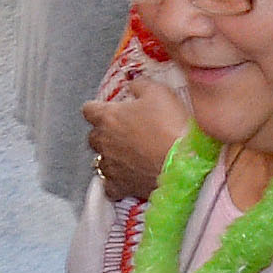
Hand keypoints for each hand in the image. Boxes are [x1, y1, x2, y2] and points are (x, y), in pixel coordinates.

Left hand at [83, 63, 184, 205]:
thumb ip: (139, 85)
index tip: (109, 109)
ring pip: (99, 161)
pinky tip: (126, 178)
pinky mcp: (120, 187)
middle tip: (123, 131)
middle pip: (93, 136)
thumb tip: (131, 86)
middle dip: (104, 133)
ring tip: (127, 156)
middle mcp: (103, 142)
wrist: (184, 163)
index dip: (98, 108)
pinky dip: (115, 183)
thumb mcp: (157, 92)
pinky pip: (109, 186)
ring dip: (109, 157)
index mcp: (107, 117)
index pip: (88, 109)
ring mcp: (110, 166)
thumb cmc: (170, 123)